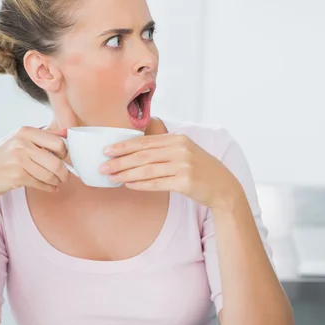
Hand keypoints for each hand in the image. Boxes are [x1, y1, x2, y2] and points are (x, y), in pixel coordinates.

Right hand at [0, 126, 70, 197]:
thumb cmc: (5, 157)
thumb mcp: (19, 140)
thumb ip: (41, 137)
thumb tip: (67, 133)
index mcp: (25, 131)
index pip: (58, 142)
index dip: (64, 152)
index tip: (62, 158)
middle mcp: (22, 144)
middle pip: (56, 162)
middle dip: (64, 172)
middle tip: (65, 176)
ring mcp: (18, 160)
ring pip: (50, 175)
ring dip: (57, 181)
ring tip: (57, 182)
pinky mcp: (17, 176)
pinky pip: (41, 184)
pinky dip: (49, 187)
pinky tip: (51, 187)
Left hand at [100, 134, 242, 207]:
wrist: (222, 185)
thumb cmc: (199, 168)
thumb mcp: (185, 150)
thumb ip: (164, 147)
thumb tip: (134, 149)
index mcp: (178, 139)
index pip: (145, 141)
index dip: (124, 145)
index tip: (107, 150)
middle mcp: (181, 150)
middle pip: (143, 155)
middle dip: (119, 160)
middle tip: (102, 166)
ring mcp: (184, 166)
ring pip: (147, 169)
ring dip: (126, 173)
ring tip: (111, 177)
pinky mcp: (185, 182)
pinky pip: (156, 183)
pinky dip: (140, 184)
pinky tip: (128, 184)